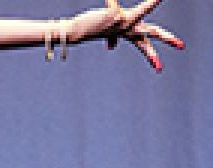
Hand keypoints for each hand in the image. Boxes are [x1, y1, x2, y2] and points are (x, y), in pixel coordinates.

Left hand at [69, 0, 183, 71]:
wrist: (78, 31)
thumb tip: (112, 47)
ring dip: (149, 5)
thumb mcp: (109, 33)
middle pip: (150, 33)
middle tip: (181, 45)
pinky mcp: (114, 16)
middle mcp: (127, 30)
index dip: (152, 56)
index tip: (158, 68)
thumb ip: (114, 38)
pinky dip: (122, 2)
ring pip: (139, 13)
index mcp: (128, 34)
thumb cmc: (95, 30)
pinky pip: (118, 5)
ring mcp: (121, 23)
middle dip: (166, 38)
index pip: (144, 44)